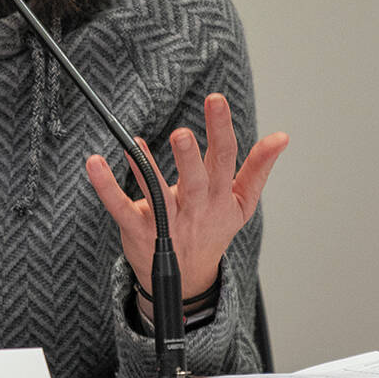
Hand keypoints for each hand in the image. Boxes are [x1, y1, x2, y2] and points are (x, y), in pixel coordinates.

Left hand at [83, 93, 287, 299]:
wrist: (188, 276)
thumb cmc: (213, 227)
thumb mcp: (242, 202)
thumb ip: (259, 167)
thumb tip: (283, 137)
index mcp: (220, 195)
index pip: (225, 158)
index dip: (221, 129)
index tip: (216, 101)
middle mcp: (195, 207)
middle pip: (195, 180)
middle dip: (189, 157)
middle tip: (182, 133)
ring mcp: (167, 221)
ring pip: (159, 195)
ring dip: (147, 169)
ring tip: (136, 145)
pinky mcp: (139, 229)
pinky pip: (121, 207)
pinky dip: (106, 187)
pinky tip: (95, 164)